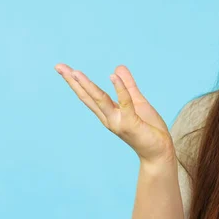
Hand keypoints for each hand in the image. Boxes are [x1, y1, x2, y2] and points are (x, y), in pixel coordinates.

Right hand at [55, 63, 174, 164]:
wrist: (159, 152)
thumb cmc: (148, 129)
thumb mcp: (137, 102)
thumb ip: (128, 86)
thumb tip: (117, 67)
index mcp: (108, 113)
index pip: (88, 95)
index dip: (75, 82)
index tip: (62, 68)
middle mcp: (109, 118)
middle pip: (87, 97)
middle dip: (73, 82)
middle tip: (59, 67)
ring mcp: (118, 122)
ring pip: (100, 100)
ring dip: (87, 86)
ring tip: (75, 72)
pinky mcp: (130, 124)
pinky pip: (125, 103)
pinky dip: (119, 89)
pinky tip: (112, 76)